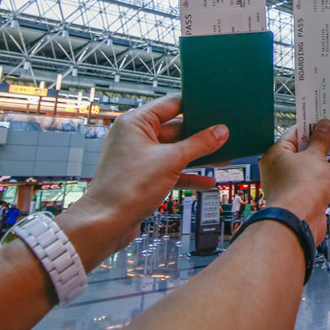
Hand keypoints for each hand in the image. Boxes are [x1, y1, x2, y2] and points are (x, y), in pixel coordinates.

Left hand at [72, 94, 225, 250]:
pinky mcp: (142, 176)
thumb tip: (219, 132)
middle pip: (175, 129)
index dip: (194, 106)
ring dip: (196, 156)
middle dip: (200, 136)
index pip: (171, 104)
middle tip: (223, 136)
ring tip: (221, 157)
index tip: (215, 110)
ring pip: (174, 151)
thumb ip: (199, 144)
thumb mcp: (171, 161)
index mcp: (135, 122)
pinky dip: (186, 174)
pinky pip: (169, 169)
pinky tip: (205, 181)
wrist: (105, 224)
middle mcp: (134, 136)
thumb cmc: (125, 189)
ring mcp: (138, 157)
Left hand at [259, 119, 329, 243]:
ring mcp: (293, 186)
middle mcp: (282, 170)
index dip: (310, 128)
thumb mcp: (315, 157)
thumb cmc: (299, 189)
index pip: (294, 135)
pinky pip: (320, 183)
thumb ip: (321, 141)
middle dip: (324, 145)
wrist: (298, 222)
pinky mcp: (305, 199)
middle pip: (305, 152)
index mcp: (276, 156)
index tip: (323, 122)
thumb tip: (324, 127)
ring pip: (315, 169)